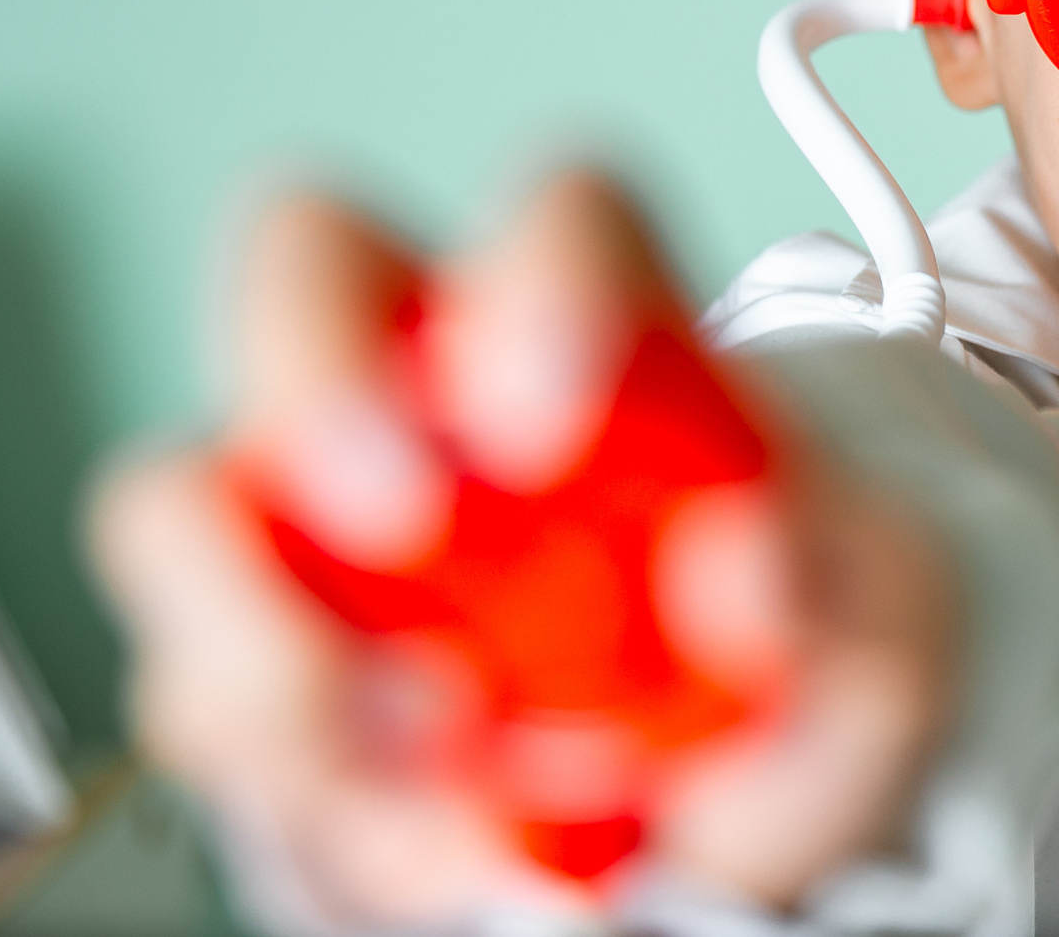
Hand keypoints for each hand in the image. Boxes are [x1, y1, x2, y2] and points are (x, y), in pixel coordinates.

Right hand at [92, 173, 954, 922]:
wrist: (714, 790)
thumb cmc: (792, 645)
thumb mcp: (877, 623)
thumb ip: (836, 585)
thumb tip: (749, 563)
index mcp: (604, 322)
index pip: (565, 216)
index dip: (544, 283)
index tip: (555, 415)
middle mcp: (425, 374)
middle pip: (307, 269)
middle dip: (317, 378)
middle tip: (397, 521)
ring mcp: (307, 509)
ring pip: (181, 496)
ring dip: (270, 634)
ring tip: (428, 759)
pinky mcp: (241, 656)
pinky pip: (193, 692)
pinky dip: (302, 782)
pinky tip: (438, 840)